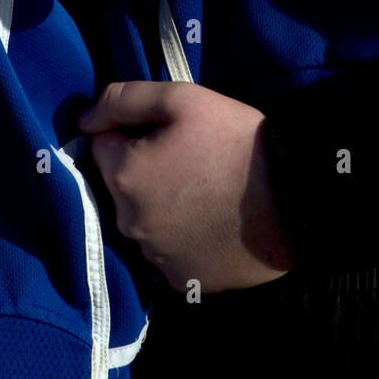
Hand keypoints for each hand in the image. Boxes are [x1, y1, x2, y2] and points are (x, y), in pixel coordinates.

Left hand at [78, 81, 294, 292]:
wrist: (294, 197)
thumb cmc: (235, 140)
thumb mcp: (182, 98)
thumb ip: (124, 99)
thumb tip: (85, 119)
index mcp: (123, 176)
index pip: (103, 143)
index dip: (134, 131)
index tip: (171, 132)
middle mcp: (129, 224)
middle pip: (121, 186)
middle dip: (144, 169)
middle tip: (191, 158)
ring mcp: (155, 258)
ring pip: (143, 220)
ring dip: (161, 204)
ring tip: (205, 190)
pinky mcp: (182, 281)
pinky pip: (168, 251)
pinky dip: (181, 237)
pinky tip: (211, 221)